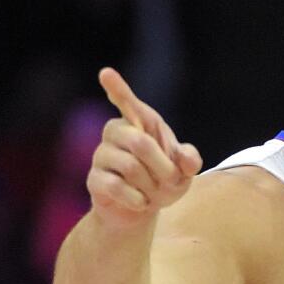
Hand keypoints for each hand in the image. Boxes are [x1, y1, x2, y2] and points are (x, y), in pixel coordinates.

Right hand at [87, 67, 202, 226]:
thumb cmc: (163, 181)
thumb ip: (190, 160)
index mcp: (139, 122)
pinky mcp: (94, 179)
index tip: (106, 73)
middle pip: (140, 143)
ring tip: (153, 192)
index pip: (127, 102)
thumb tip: (185, 158)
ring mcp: (102, 155)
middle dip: (163, 166)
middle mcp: (116, 133)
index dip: (118, 88)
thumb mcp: (184, 171)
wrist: (141, 211)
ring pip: (130, 167)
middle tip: (172, 180)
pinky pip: (116, 187)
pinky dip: (138, 199)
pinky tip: (140, 202)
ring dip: (151, 185)